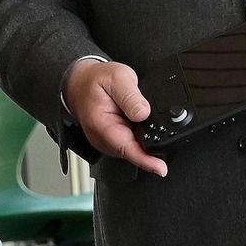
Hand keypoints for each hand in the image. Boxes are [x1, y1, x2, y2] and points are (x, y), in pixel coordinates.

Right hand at [63, 58, 167, 177]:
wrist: (80, 83)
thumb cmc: (95, 80)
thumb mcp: (117, 78)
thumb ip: (131, 96)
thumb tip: (144, 113)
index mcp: (102, 124)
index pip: (127, 149)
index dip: (146, 161)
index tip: (161, 168)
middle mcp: (102, 139)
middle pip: (133, 152)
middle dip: (152, 146)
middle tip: (165, 124)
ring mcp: (107, 142)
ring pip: (133, 149)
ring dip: (145, 139)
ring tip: (143, 118)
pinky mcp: (112, 141)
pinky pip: (130, 144)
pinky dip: (139, 137)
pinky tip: (140, 124)